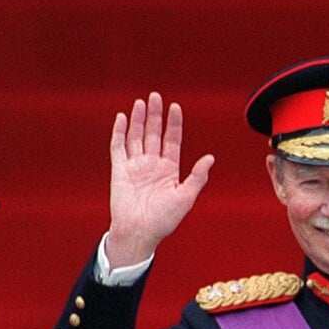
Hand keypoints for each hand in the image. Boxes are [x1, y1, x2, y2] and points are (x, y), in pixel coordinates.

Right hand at [106, 92, 213, 266]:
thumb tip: (210, 158)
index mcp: (169, 170)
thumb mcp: (186, 197)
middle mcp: (152, 164)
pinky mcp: (119, 170)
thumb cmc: (165, 220)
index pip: (172, 140)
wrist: (140, 232)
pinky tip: (121, 118)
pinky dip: (119, 132)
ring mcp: (135, 166)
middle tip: (155, 96)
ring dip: (138, 119)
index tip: (175, 107)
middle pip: (154, 134)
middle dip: (155, 115)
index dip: (174, 124)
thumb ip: (197, 177)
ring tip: (141, 102)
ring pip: (136, 136)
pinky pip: (118, 147)